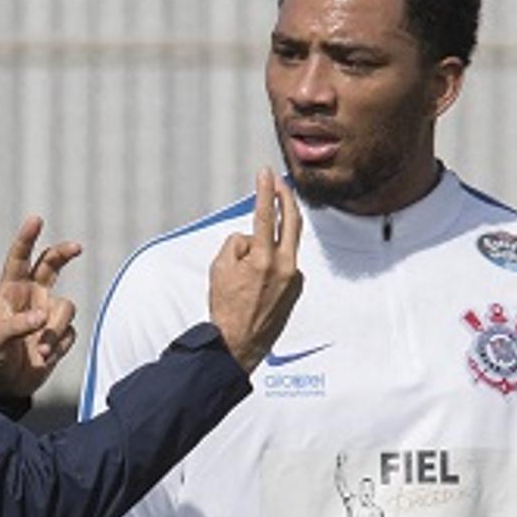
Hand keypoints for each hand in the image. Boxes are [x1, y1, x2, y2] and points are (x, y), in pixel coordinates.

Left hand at [0, 215, 80, 399]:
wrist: (4, 385)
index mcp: (11, 292)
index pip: (19, 259)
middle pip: (52, 266)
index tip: (36, 220)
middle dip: (64, 254)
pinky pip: (70, 334)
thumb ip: (16, 326)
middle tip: (76, 247)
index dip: (27, 239)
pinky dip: (58, 347)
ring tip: (39, 351)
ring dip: (55, 330)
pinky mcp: (60, 335)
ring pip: (66, 308)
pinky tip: (43, 358)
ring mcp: (48, 315)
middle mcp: (32, 298)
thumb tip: (41, 317)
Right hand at [207, 168, 303, 372]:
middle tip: (279, 182)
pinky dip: (270, 265)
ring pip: (283, 246)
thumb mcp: (220, 268)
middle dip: (286, 198)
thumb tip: (253, 238)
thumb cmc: (226, 307)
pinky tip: (257, 286)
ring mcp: (294, 278)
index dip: (265, 191)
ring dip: (268, 243)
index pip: (266, 215)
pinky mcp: (297, 288)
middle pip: (292, 221)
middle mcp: (285, 267)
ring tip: (246, 270)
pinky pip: (283, 265)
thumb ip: (237, 244)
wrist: (238, 343)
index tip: (265, 172)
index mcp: (264, 260)